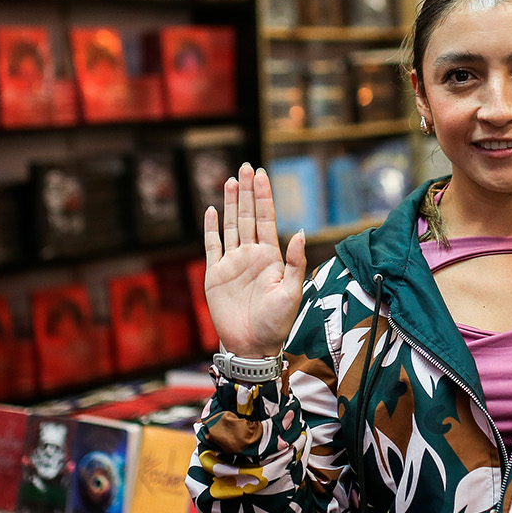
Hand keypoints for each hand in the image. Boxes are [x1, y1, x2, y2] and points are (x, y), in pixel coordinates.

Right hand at [202, 163, 306, 358]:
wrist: (252, 345)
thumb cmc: (277, 323)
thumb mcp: (292, 292)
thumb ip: (295, 262)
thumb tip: (300, 231)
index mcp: (270, 256)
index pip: (266, 218)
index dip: (263, 196)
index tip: (261, 173)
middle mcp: (251, 255)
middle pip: (248, 216)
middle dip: (247, 191)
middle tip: (245, 166)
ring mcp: (232, 263)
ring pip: (231, 226)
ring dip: (231, 203)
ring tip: (231, 180)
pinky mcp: (216, 275)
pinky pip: (212, 246)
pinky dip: (211, 228)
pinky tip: (212, 210)